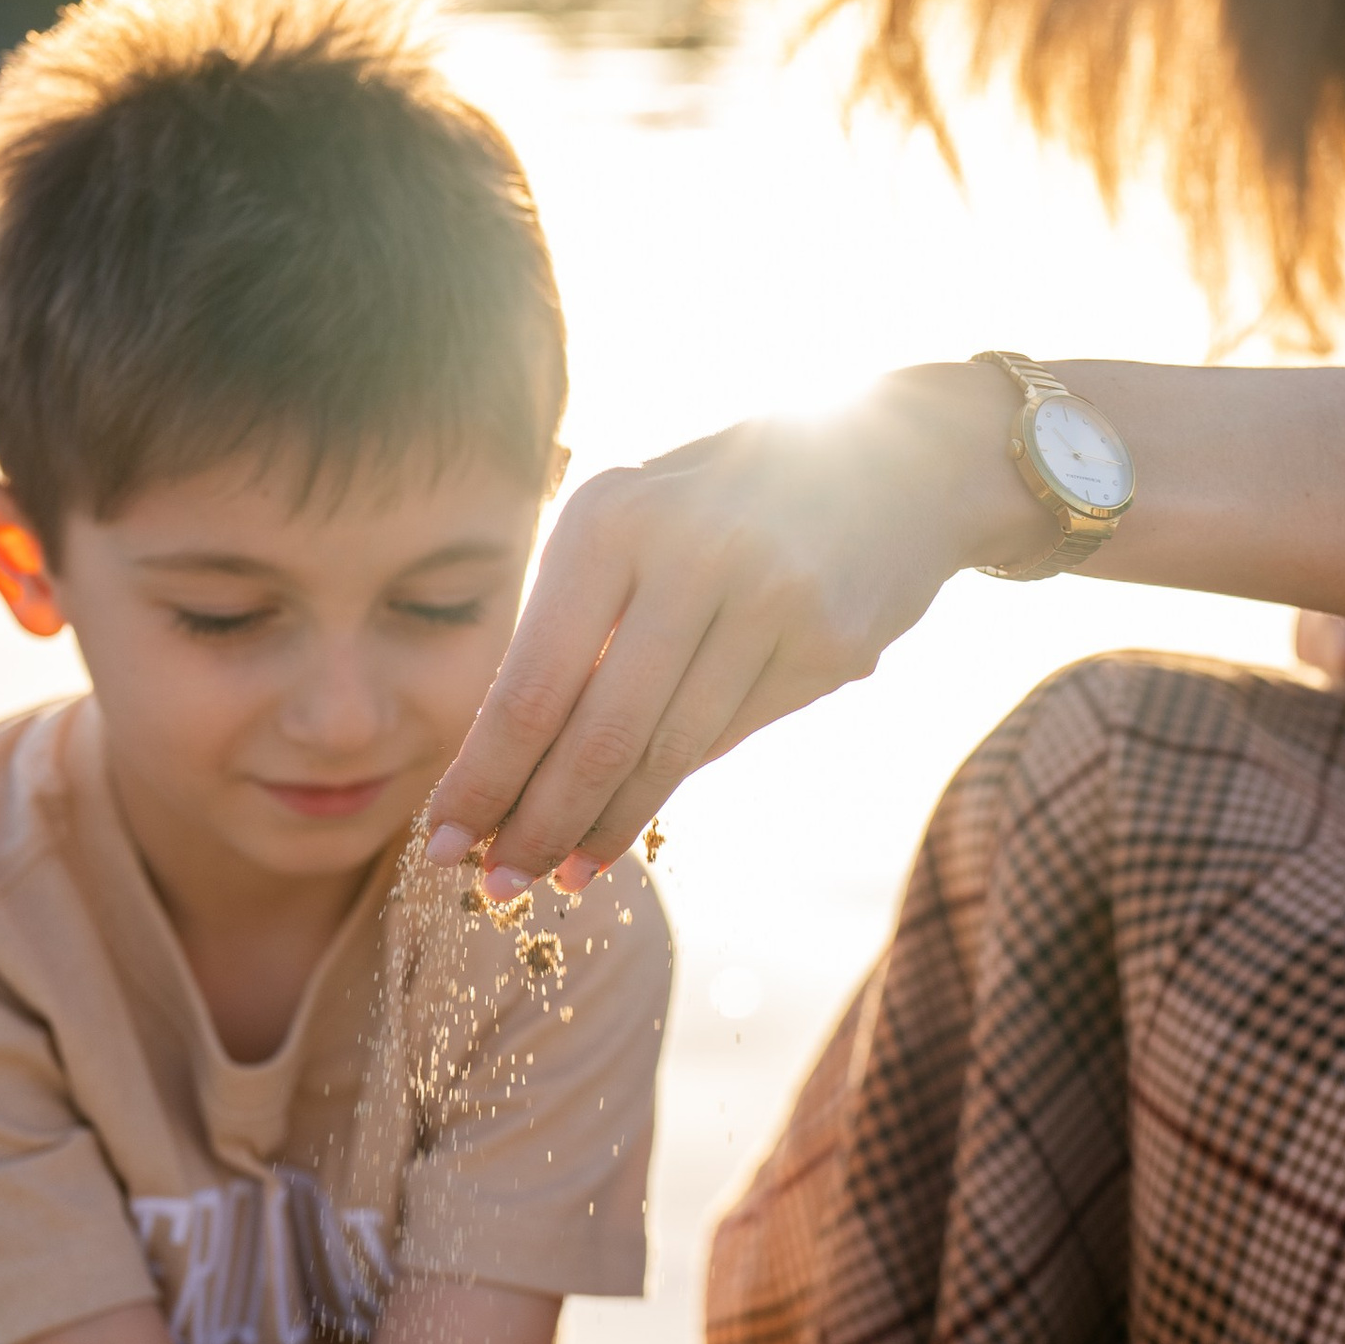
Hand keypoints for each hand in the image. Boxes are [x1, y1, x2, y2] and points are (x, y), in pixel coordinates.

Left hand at [422, 366, 1017, 879]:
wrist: (905, 459)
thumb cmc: (736, 500)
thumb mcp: (645, 523)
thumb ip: (586, 621)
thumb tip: (516, 761)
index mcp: (611, 516)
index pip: (529, 681)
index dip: (483, 775)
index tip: (439, 838)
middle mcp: (687, 550)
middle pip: (594, 733)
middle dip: (536, 822)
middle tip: (495, 884)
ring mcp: (767, 598)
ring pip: (666, 750)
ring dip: (604, 826)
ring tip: (560, 877)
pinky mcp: (829, 643)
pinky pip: (730, 733)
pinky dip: (673, 786)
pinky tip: (628, 825)